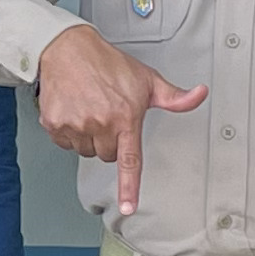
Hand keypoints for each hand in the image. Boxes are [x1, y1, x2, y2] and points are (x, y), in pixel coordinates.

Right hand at [33, 23, 208, 220]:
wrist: (68, 48)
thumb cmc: (108, 63)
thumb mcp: (146, 79)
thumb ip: (174, 97)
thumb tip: (199, 95)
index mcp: (125, 117)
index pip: (129, 161)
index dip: (128, 187)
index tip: (128, 208)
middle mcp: (99, 123)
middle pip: (106, 156)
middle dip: (109, 141)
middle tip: (107, 116)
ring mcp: (75, 124)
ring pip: (85, 150)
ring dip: (88, 137)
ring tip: (89, 109)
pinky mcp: (55, 123)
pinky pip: (64, 142)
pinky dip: (68, 131)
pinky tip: (74, 110)